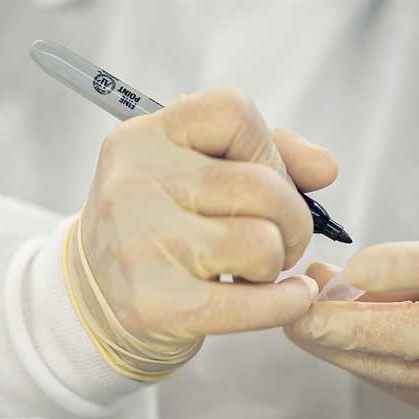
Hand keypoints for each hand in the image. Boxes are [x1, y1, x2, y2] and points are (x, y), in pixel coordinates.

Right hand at [65, 88, 336, 380]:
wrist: (92, 299)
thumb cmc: (159, 229)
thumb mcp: (192, 174)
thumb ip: (265, 154)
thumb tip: (326, 167)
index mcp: (144, 138)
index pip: (233, 113)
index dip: (270, 150)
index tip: (269, 181)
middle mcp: (135, 184)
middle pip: (261, 187)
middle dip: (292, 220)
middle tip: (278, 239)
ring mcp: (142, 245)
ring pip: (261, 243)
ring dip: (277, 262)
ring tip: (259, 268)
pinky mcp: (156, 305)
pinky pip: (254, 303)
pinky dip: (287, 302)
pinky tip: (290, 298)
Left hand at [286, 237, 418, 418]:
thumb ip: (403, 265)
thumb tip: (320, 277)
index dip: (404, 267)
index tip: (353, 267)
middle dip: (354, 327)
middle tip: (301, 316)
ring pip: (406, 372)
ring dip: (344, 352)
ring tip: (302, 330)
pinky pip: (401, 391)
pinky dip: (361, 367)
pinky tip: (331, 350)